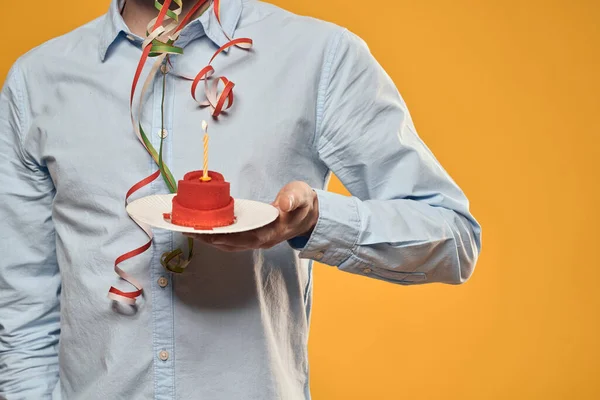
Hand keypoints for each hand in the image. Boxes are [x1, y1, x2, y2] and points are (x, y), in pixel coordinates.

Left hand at [185, 181, 318, 251]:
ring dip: (209, 238)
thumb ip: (294, 199)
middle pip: (232, 243)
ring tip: (189, 230)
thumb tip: (284, 204)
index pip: (247, 237)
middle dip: (209, 238)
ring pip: (229, 244)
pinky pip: (230, 239)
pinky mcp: (251, 236)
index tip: (208, 232)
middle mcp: (262, 240)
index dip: (228, 236)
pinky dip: (215, 236)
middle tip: (188, 230)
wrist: (309, 213)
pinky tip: (203, 229)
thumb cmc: (303, 202)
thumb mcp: (302, 195)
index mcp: (273, 231)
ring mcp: (256, 240)